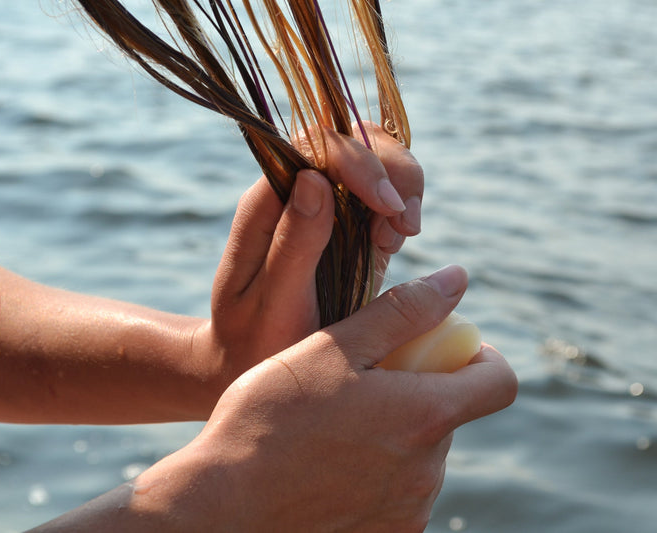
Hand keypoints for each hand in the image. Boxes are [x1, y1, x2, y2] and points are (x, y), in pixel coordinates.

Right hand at [155, 265, 516, 531]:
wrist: (225, 504)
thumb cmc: (271, 417)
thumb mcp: (334, 348)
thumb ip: (404, 312)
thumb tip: (456, 279)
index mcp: (426, 416)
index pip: (499, 382)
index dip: (480, 357)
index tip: (442, 350)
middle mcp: (429, 471)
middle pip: (449, 414)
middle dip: (418, 392)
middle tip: (360, 384)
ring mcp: (408, 510)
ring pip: (420, 454)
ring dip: (394, 433)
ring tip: (334, 427)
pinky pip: (399, 493)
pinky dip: (377, 474)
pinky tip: (330, 466)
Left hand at [203, 122, 423, 378]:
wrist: (252, 364)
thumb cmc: (255, 342)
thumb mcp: (272, 303)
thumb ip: (292, 243)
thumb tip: (315, 179)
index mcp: (268, 203)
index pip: (315, 145)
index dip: (358, 161)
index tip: (386, 205)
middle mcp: (296, 193)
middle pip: (352, 138)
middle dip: (390, 170)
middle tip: (403, 225)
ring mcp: (327, 205)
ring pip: (376, 157)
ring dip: (403, 187)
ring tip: (401, 235)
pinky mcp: (352, 224)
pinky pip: (386, 191)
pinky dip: (404, 207)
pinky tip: (397, 241)